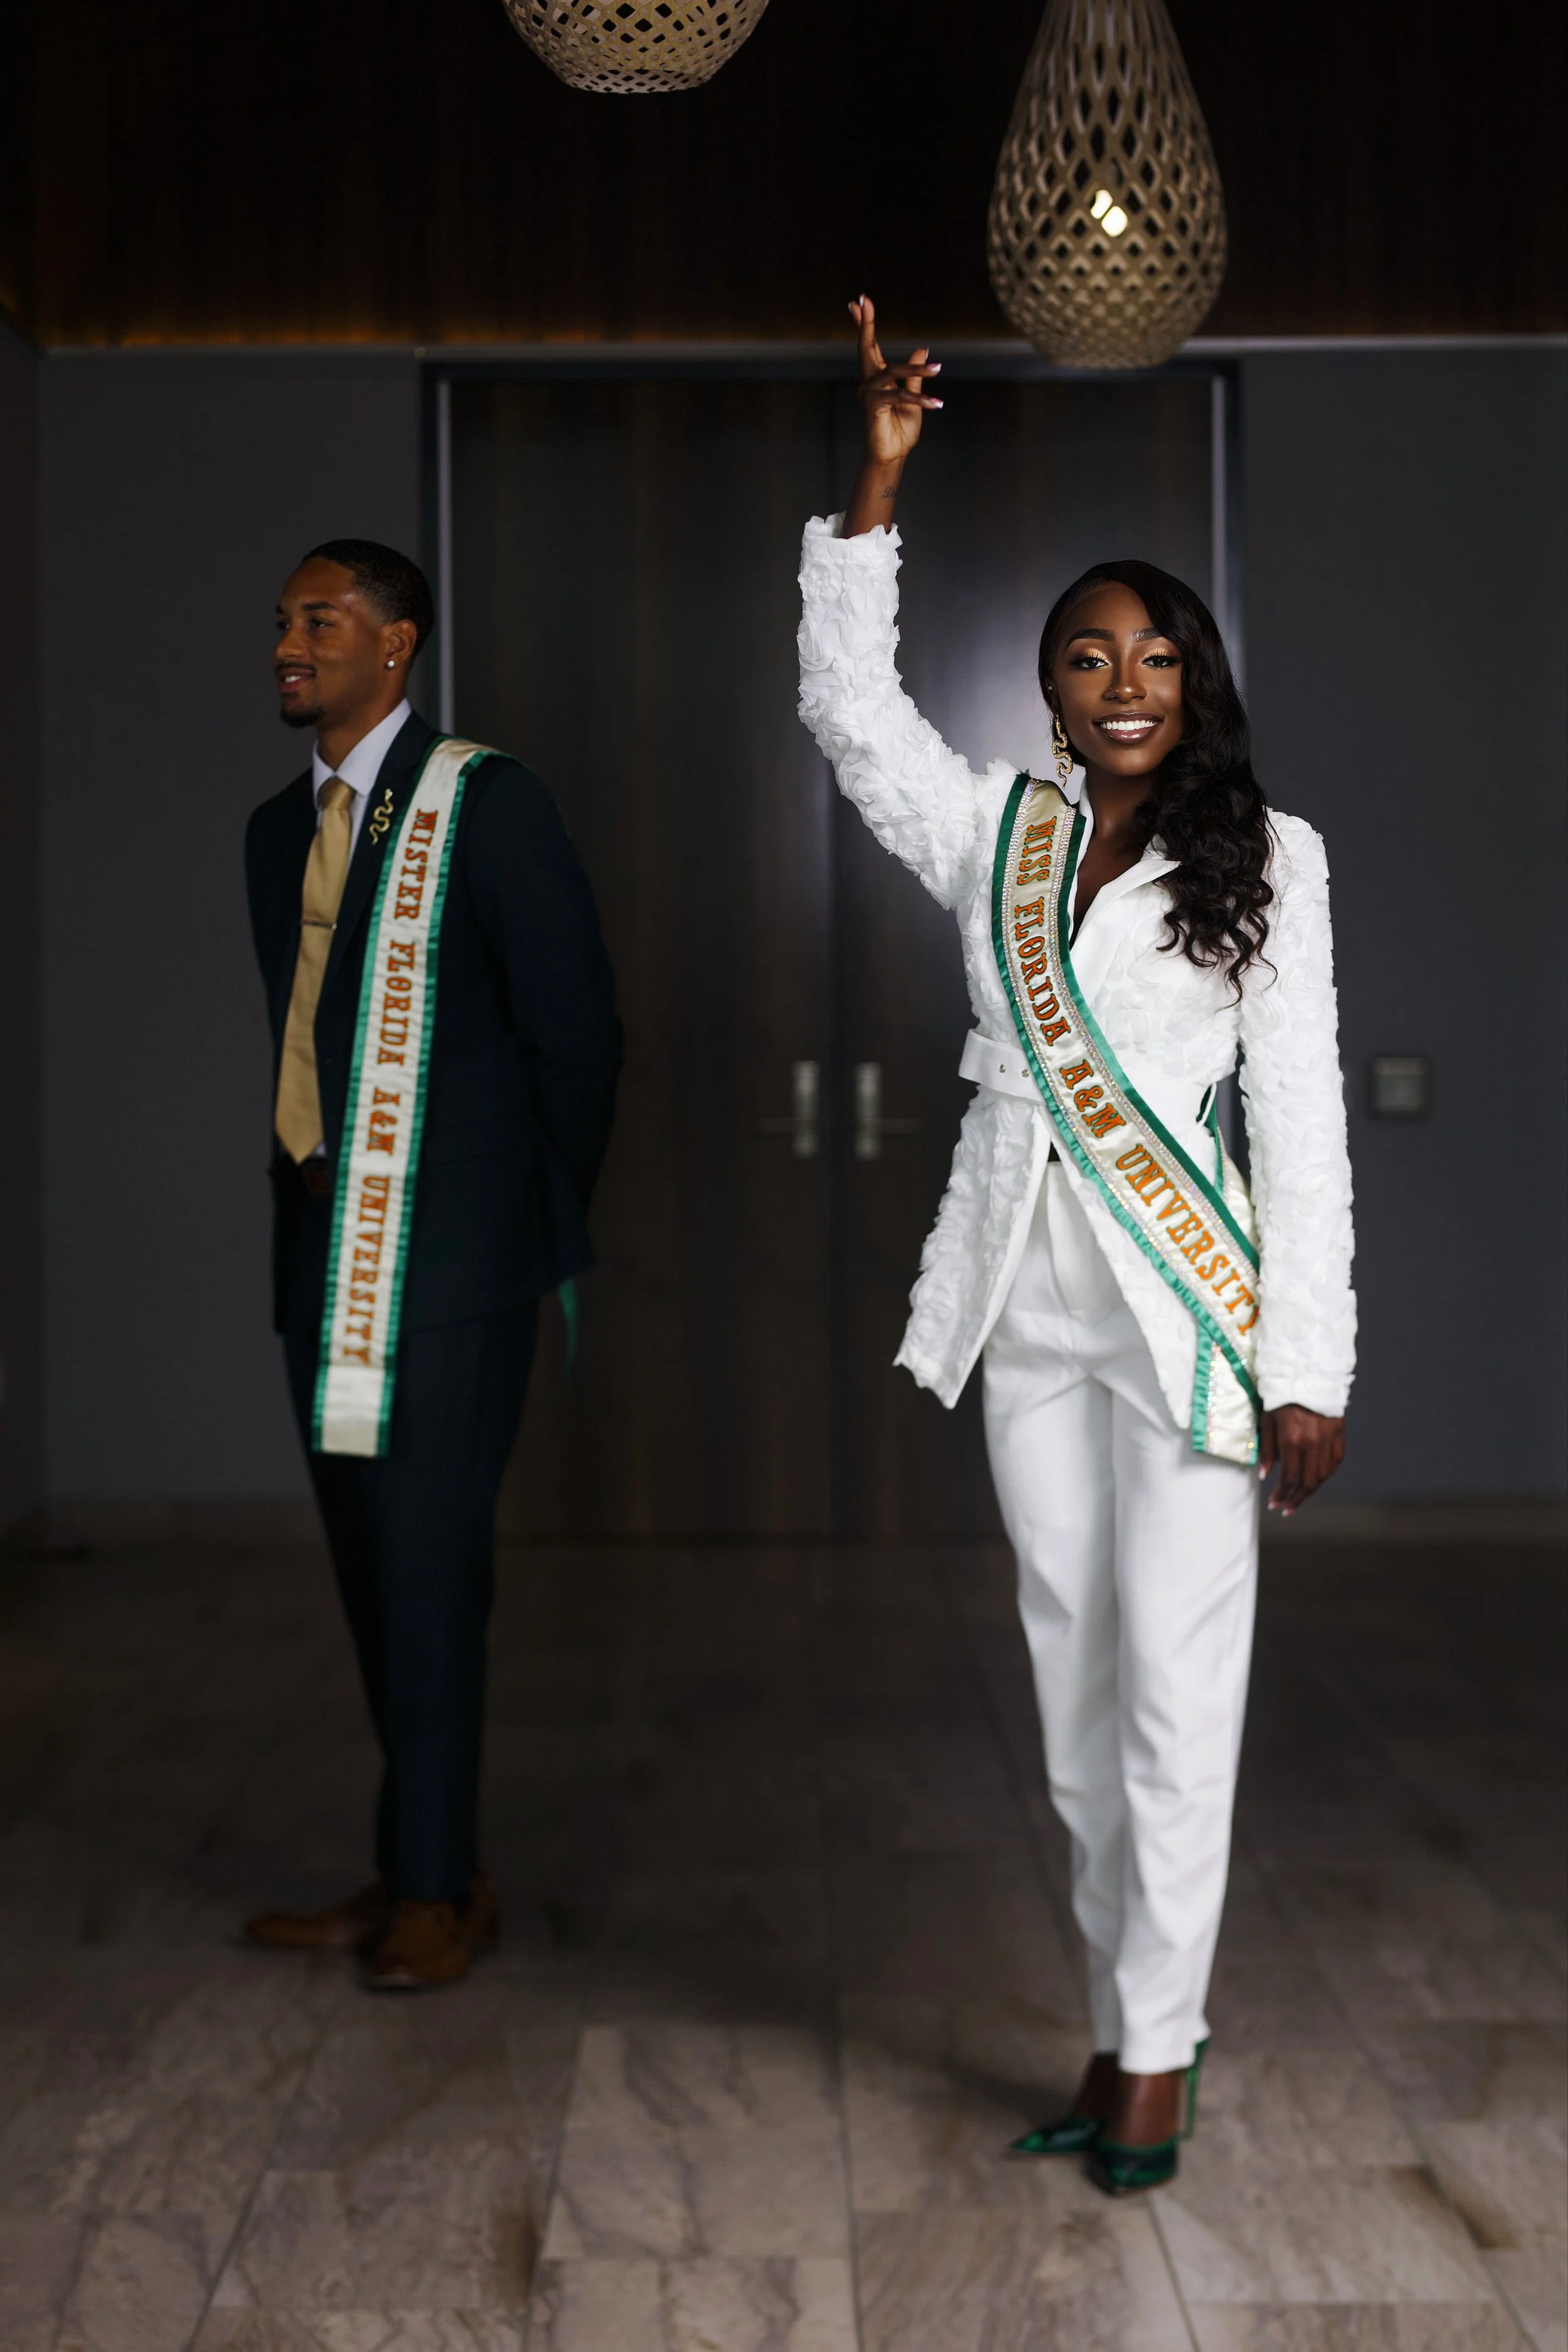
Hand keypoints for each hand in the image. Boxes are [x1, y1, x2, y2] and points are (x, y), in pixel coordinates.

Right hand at [851, 294, 942, 466]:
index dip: (865, 324)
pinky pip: (900, 395)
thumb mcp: (914, 398)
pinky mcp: (873, 406)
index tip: (860, 301)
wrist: (893, 456)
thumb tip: (922, 349)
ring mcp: (868, 393)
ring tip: (937, 370)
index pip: (870, 346)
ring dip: (917, 370)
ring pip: (893, 371)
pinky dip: (920, 399)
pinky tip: (937, 404)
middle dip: (865, 323)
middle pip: (865, 347)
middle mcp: (868, 382)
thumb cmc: (900, 430)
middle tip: (862, 300)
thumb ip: (915, 375)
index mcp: (877, 378)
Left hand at [1258, 1405, 1344, 1515]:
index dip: (1282, 1495)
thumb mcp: (1267, 1421)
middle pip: (1308, 1482)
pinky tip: (1316, 1481)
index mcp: (1293, 1439)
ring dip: (1311, 1491)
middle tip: (1286, 1509)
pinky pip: (1335, 1462)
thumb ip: (1267, 1450)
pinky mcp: (1339, 1434)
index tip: (1274, 1504)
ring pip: (1323, 1476)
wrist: (1307, 1375)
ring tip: (1298, 1499)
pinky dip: (1326, 1475)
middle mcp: (1313, 1443)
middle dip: (1296, 1499)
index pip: (1289, 1477)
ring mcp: (1328, 1439)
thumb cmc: (1281, 1397)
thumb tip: (1265, 1476)